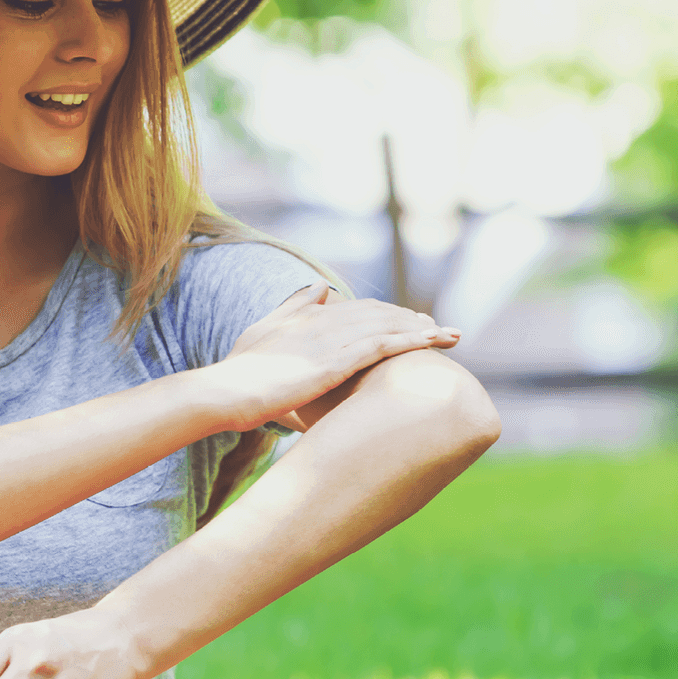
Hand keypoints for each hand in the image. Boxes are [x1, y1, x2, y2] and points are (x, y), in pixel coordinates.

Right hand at [206, 283, 462, 431]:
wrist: (226, 392)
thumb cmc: (240, 371)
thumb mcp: (265, 330)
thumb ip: (294, 307)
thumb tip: (322, 286)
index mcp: (310, 317)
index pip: (359, 309)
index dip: (388, 313)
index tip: (411, 320)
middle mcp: (325, 321)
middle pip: (380, 314)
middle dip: (412, 319)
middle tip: (441, 328)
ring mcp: (331, 340)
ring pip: (387, 327)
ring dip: (423, 329)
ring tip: (451, 335)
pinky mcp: (335, 361)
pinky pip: (383, 345)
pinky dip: (412, 341)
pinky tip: (434, 342)